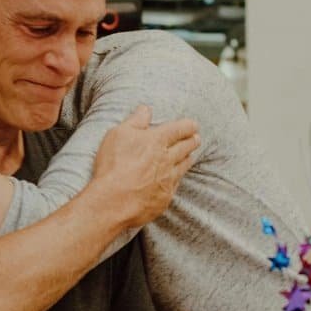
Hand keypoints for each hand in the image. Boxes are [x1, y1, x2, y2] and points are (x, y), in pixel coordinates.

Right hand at [89, 105, 198, 227]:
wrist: (113, 201)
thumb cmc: (113, 165)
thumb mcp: (118, 135)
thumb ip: (135, 121)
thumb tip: (146, 109)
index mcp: (157, 140)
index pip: (179, 129)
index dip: (188, 126)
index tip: (193, 125)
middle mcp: (168, 159)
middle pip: (186, 147)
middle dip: (192, 141)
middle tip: (196, 138)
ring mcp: (168, 179)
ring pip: (183, 166)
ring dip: (188, 159)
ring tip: (190, 156)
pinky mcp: (165, 197)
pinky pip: (175, 185)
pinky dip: (177, 178)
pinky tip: (175, 178)